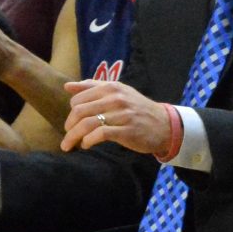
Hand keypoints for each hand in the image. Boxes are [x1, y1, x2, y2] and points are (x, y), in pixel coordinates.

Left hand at [61, 78, 177, 155]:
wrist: (165, 125)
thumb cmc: (138, 109)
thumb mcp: (118, 92)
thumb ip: (93, 87)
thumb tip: (67, 86)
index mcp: (111, 88)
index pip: (78, 99)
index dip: (71, 112)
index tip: (73, 122)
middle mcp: (116, 98)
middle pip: (79, 111)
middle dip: (69, 126)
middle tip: (68, 135)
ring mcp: (122, 114)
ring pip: (87, 124)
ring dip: (73, 136)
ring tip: (69, 144)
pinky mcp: (127, 130)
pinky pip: (100, 134)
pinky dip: (88, 141)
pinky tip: (86, 145)